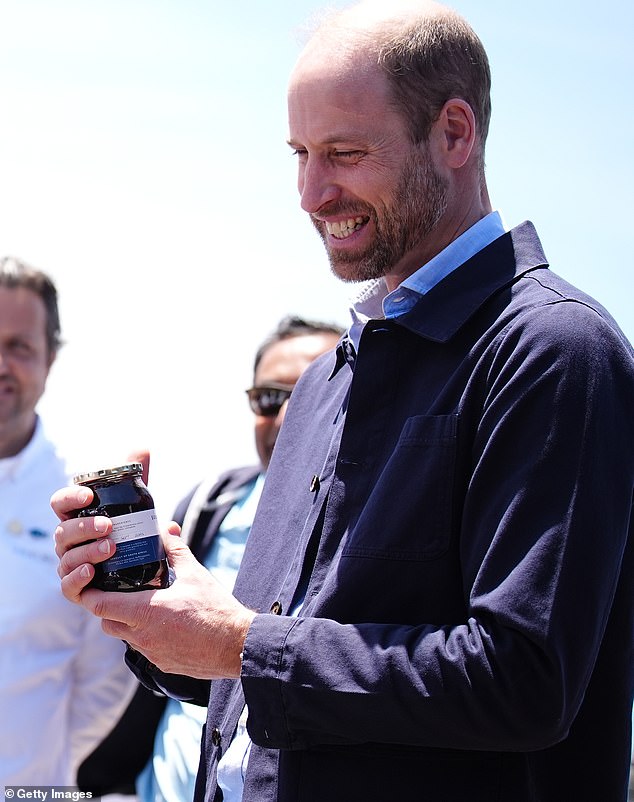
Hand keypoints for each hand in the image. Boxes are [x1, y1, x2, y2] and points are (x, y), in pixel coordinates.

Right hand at [51, 447, 151, 602]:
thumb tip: (144, 449)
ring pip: (65, 558)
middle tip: (109, 525)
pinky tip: (92, 573)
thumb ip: (137, 477)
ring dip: (86, 552)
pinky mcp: (76, 588)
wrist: (140, 569)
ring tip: (109, 548)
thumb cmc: (130, 530)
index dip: (70, 498)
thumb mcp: (136, 503)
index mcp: (76, 516)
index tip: (89, 496)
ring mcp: (70, 565)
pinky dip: (77, 579)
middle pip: (62, 531)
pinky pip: (67, 586)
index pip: (60, 503)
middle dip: (84, 527)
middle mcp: (68, 541)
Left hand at [92, 532, 254, 678]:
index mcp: (146, 611)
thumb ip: (176, 551)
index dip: (89, 594)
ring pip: (124, 636)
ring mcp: (151, 653)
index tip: (90, 583)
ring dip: (126, 621)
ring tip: (141, 604)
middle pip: (107, 622)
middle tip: (116, 590)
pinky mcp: (162, 663)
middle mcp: (142, 636)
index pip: (100, 605)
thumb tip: (168, 530)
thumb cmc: (216, 610)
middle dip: (106, 607)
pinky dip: (144, 635)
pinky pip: (143, 648)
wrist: (236, 645)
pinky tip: (162, 622)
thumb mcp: (195, 574)